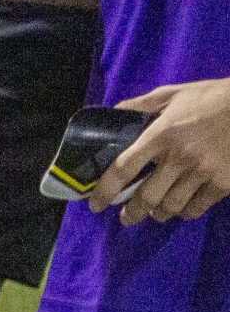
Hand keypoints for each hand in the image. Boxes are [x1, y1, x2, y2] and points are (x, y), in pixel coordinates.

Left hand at [98, 80, 229, 224]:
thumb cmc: (211, 98)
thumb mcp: (172, 93)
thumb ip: (141, 105)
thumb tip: (115, 113)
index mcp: (161, 135)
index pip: (125, 168)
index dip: (106, 190)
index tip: (96, 204)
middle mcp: (179, 158)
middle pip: (148, 196)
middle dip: (132, 212)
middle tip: (126, 217)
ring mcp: (203, 172)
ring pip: (172, 206)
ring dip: (158, 213)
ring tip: (154, 213)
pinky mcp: (224, 183)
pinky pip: (198, 207)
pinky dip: (186, 212)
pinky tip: (181, 209)